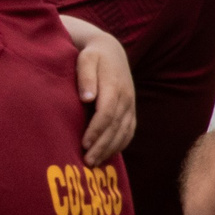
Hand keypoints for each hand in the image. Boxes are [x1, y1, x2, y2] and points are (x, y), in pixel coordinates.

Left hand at [73, 33, 135, 166]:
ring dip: (110, 149)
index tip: (84, 144)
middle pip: (116, 127)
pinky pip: (129, 131)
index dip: (96, 130)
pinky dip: (120, 144)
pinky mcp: (130, 110)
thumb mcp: (86, 60)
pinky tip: (109, 155)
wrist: (110, 51)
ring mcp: (130, 105)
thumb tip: (87, 98)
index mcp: (114, 87)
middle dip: (102, 146)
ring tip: (95, 163)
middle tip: (88, 162)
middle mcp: (126, 98)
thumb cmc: (91, 56)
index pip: (107, 113)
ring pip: (124, 132)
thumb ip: (86, 77)